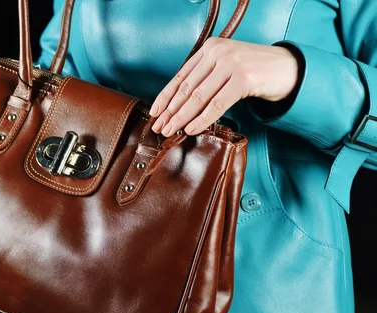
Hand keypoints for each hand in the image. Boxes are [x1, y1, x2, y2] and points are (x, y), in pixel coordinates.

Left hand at [150, 38, 298, 135]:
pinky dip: (202, 119)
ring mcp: (231, 64)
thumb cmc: (255, 71)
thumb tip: (179, 104)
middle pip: (187, 88)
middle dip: (170, 111)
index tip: (155, 113)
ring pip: (198, 97)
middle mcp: (218, 52)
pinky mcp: (243, 79)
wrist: (289, 69)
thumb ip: (205, 77)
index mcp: (210, 48)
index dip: (166, 97)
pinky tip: (191, 129)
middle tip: (159, 127)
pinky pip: (217, 105)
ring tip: (171, 131)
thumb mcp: (226, 67)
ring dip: (182, 117)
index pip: (181, 76)